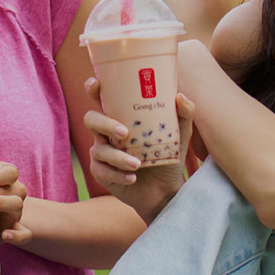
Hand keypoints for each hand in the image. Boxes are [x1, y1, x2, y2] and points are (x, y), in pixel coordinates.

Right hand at [83, 77, 194, 223]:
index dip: (93, 89)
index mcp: (119, 117)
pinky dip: (118, 174)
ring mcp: (101, 153)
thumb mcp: (179, 136)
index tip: (96, 83)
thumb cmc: (166, 156)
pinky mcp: (101, 173)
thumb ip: (183, 115)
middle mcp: (105, 132)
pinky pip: (103, 171)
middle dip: (105, 124)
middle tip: (125, 133)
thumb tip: (180, 97)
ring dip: (118, 156)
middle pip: (91, 119)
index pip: (100, 99)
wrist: (165, 191)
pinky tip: (132, 177)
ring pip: (99, 149)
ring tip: (138, 164)